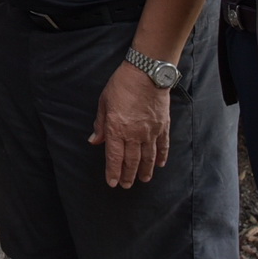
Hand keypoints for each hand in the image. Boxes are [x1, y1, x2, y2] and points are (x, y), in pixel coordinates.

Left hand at [90, 61, 170, 187]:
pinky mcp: (162, 126)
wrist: (146, 73)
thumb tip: (94, 141)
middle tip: (127, 185)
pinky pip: (162, 145)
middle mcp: (134, 134)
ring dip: (145, 171)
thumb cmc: (122, 85)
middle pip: (131, 161)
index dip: (113, 172)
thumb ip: (100, 124)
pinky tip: (159, 164)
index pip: (114, 157)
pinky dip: (161, 156)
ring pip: (148, 157)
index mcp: (117, 129)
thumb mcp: (104, 102)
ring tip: (143, 180)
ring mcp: (150, 131)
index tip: (112, 183)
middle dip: (128, 175)